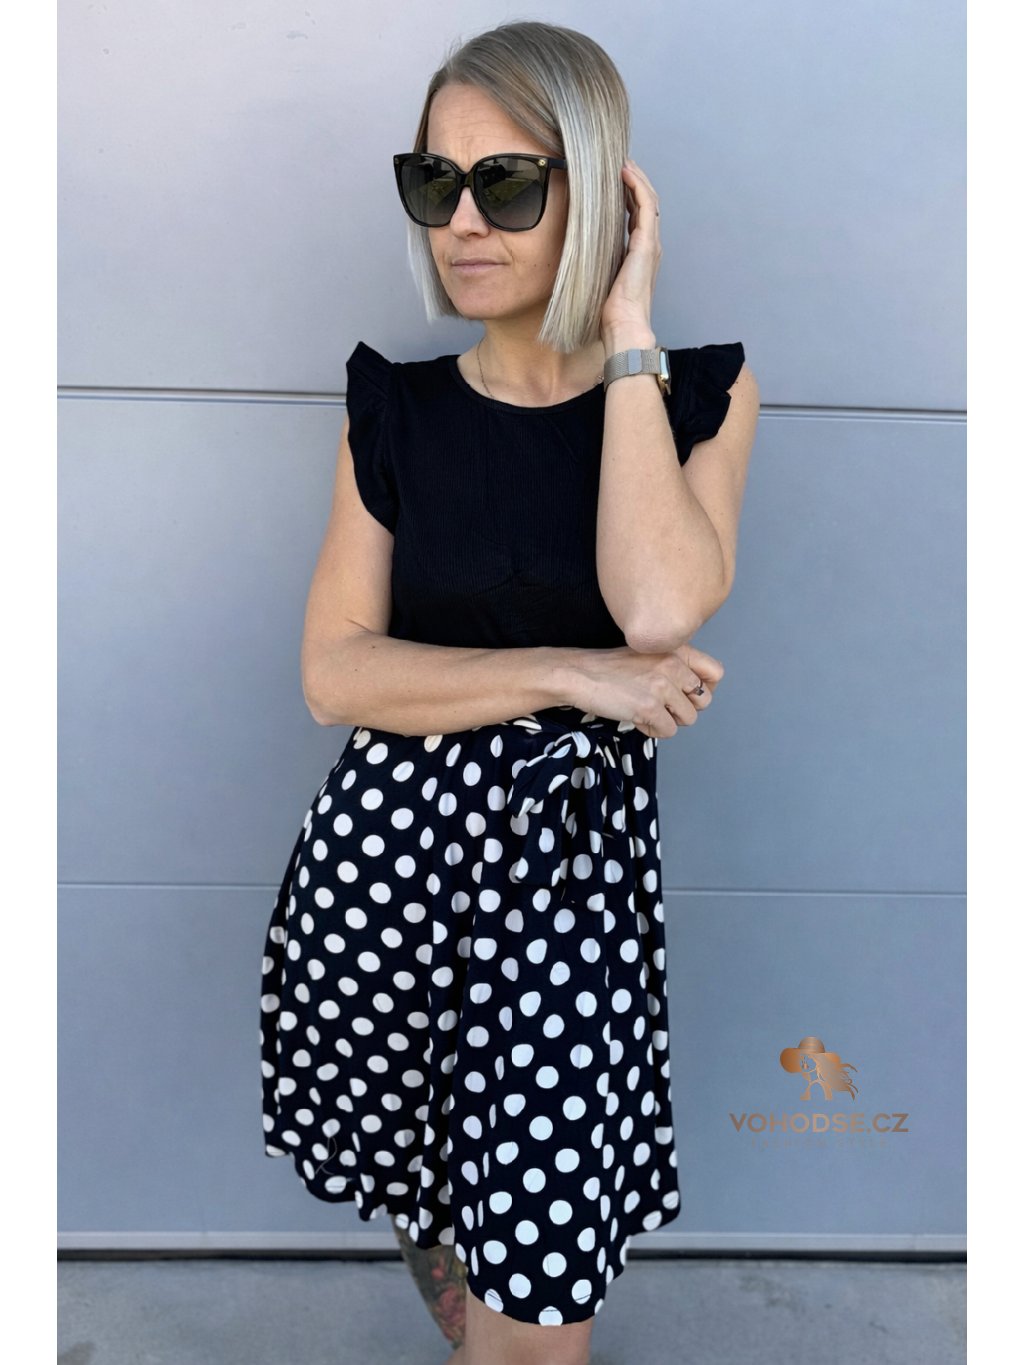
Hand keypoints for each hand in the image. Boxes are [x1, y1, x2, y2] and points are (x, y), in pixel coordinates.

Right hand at [566, 641, 724, 738]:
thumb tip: (698, 691)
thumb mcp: (648, 654)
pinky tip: (637, 719)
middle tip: (663, 706)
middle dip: (685, 708)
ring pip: (688, 719)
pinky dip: (653, 731)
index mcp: (675, 650)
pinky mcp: (650, 707)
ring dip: (668, 721)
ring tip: (647, 712)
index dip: (706, 689)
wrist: (579, 674)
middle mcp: (673, 665)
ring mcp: (662, 686)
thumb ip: (674, 666)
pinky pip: (668, 731)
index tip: (689, 695)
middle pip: (704, 701)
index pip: (716, 673)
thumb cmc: (610, 668)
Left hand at [599, 158, 662, 345]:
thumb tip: (578, 251)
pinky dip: (637, 186)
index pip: (638, 214)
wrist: (624, 324)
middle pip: (645, 203)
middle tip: (620, 163)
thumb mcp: (601, 277)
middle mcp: (649, 245)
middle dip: (634, 181)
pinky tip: (625, 173)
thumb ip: (597, 260)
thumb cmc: (611, 311)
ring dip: (636, 178)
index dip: (629, 194)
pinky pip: (646, 205)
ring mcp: (650, 243)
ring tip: (623, 163)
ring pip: (648, 199)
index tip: (615, 179)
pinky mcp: (647, 243)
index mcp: (640, 253)